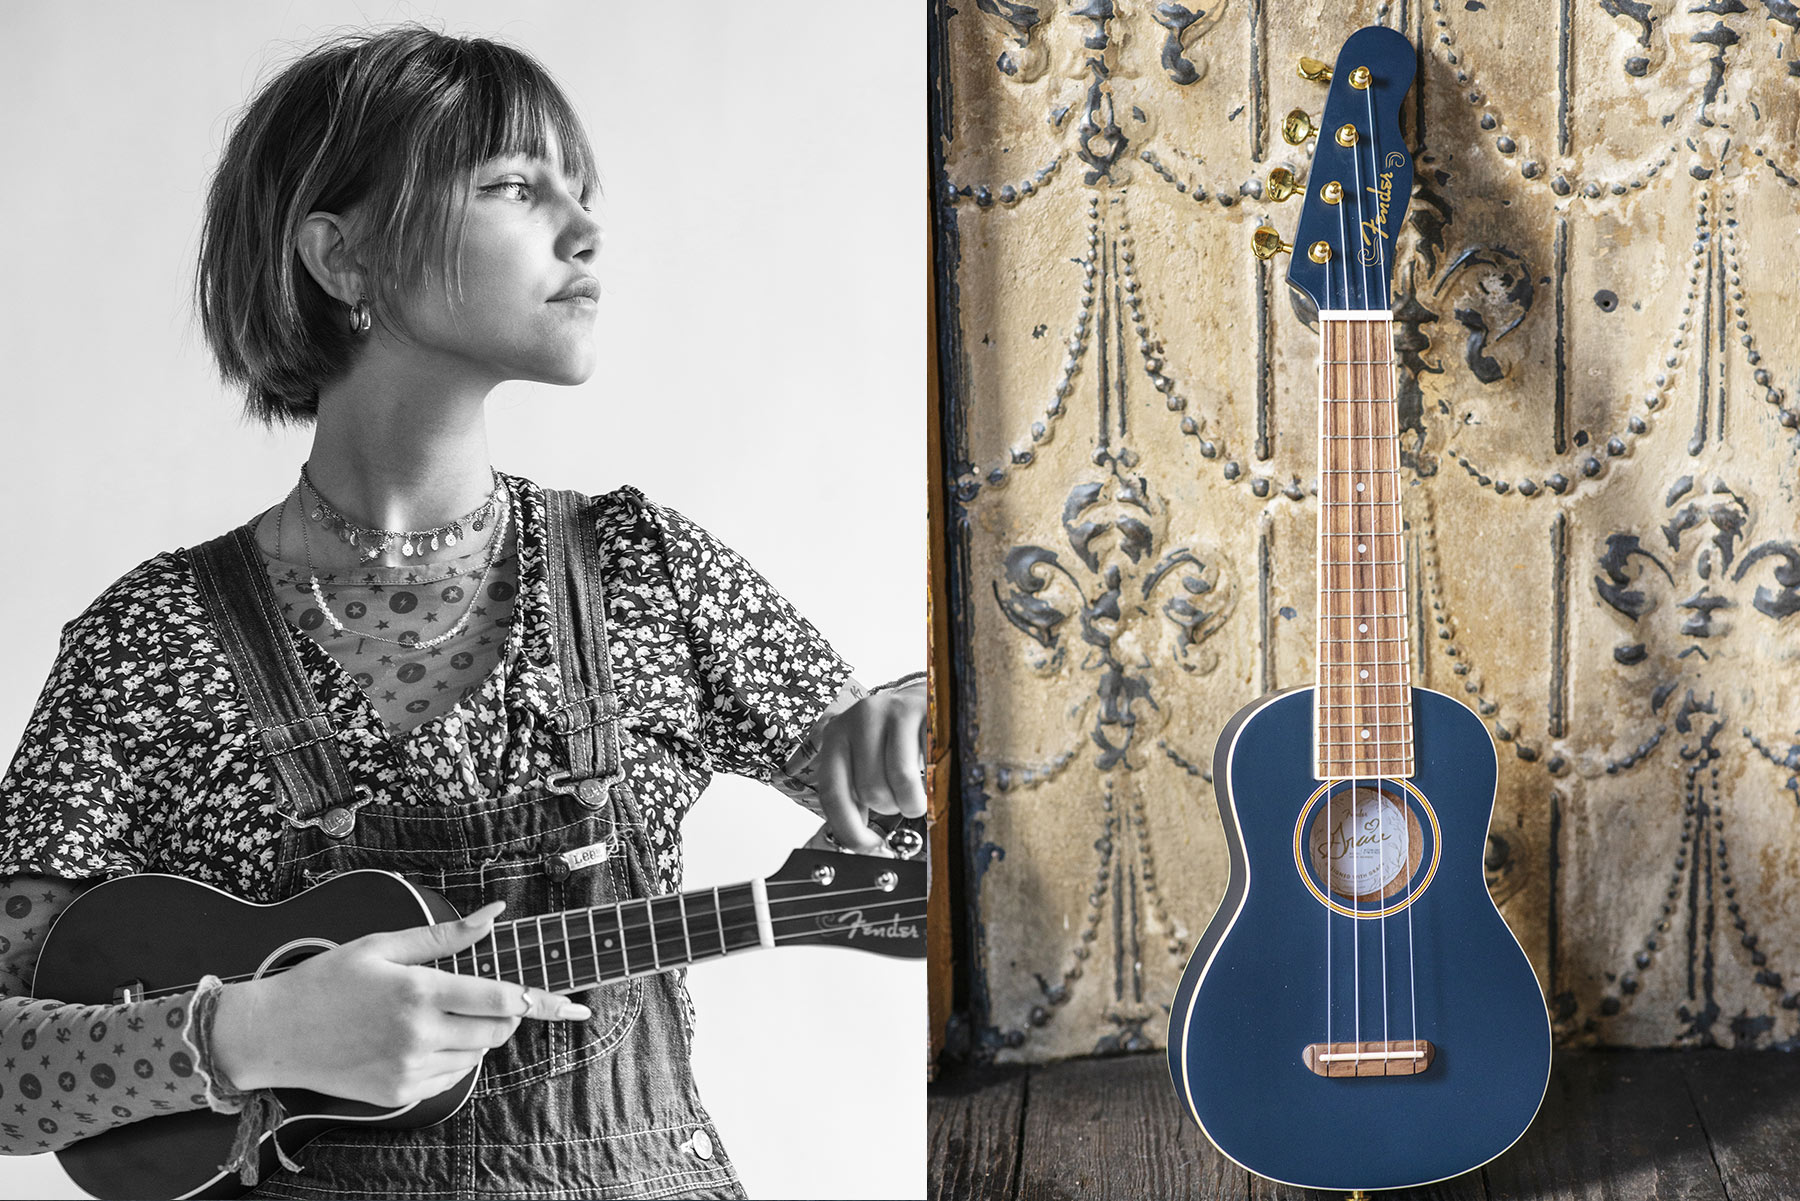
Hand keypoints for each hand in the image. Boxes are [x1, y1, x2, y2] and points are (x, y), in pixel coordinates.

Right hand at [211, 901, 587, 1107]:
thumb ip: (444, 936)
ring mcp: (408, 1070)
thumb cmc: (326, 980)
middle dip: (506, 1014)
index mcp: (418, 993)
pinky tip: (426, 1039)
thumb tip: (494, 914)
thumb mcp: (383, 945)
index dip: (538, 1000)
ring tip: (445, 1014)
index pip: (500, 999)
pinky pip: (450, 1078)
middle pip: (497, 1032)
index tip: (568, 1002)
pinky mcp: (397, 1094)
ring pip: (476, 1057)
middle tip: (489, 997)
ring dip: (479, 1037)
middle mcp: (417, 1036)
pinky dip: (454, 1059)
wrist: (273, 1034)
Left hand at [813, 678, 926, 854]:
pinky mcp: (926, 712)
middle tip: (897, 797)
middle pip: (870, 790)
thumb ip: (853, 797)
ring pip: (899, 781)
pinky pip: (929, 766)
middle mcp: (861, 717)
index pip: (832, 792)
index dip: (850, 829)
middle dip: (888, 806)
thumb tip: (861, 843)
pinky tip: (931, 776)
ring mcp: (895, 710)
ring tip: (913, 790)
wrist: (923, 701)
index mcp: (836, 734)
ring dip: (911, 801)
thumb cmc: (890, 743)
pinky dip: (932, 785)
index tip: (869, 844)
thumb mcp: (862, 762)